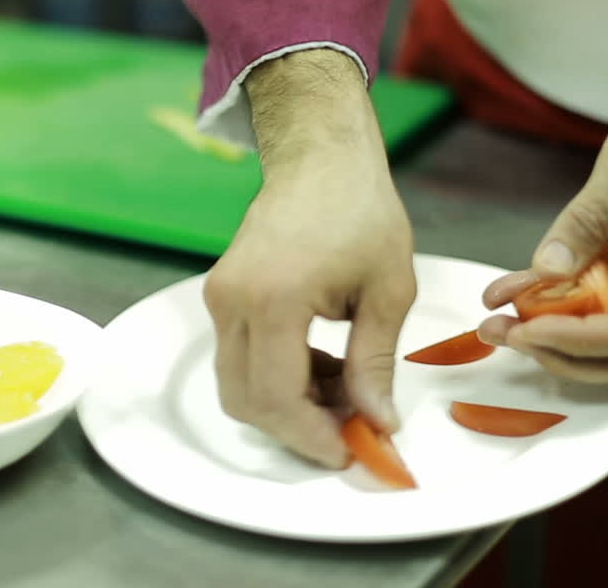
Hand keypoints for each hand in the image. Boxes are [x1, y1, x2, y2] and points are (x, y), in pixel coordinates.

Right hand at [205, 49, 415, 467]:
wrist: (320, 158)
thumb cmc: (360, 210)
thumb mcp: (387, 290)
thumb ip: (374, 362)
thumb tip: (377, 421)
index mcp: (274, 299)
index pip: (278, 396)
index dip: (312, 436)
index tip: (350, 451)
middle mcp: (233, 301)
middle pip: (247, 401)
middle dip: (296, 428)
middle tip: (349, 429)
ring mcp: (220, 297)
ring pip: (237, 384)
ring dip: (285, 404)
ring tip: (342, 391)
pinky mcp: (220, 294)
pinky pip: (238, 357)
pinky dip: (275, 377)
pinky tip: (320, 364)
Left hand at [479, 70, 607, 385]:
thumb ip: (586, 218)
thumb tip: (549, 269)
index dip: (578, 340)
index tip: (527, 330)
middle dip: (560, 354)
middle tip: (503, 333)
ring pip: (605, 341)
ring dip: (550, 340)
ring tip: (497, 322)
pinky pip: (589, 304)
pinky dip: (548, 306)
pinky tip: (508, 292)